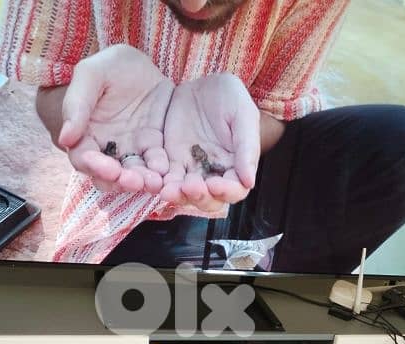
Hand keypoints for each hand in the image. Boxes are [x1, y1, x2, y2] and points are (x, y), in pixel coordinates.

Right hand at [59, 44, 174, 193]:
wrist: (143, 61)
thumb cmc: (110, 66)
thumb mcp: (92, 73)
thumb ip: (77, 103)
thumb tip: (65, 138)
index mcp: (85, 134)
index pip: (85, 158)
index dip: (95, 167)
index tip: (109, 169)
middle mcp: (106, 148)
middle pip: (109, 175)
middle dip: (122, 181)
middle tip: (135, 181)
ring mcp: (131, 150)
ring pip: (134, 174)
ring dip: (143, 181)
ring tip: (154, 182)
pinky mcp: (154, 148)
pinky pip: (157, 164)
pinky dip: (161, 171)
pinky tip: (168, 172)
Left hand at [160, 73, 260, 211]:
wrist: (199, 83)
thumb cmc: (228, 96)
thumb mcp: (242, 114)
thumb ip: (247, 146)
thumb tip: (249, 182)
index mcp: (236, 165)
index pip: (235, 189)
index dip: (226, 191)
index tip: (215, 184)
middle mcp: (214, 173)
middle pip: (209, 199)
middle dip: (199, 197)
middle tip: (190, 186)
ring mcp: (191, 169)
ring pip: (185, 194)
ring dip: (177, 196)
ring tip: (168, 190)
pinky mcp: (171, 163)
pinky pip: (165, 179)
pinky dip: (160, 183)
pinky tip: (155, 181)